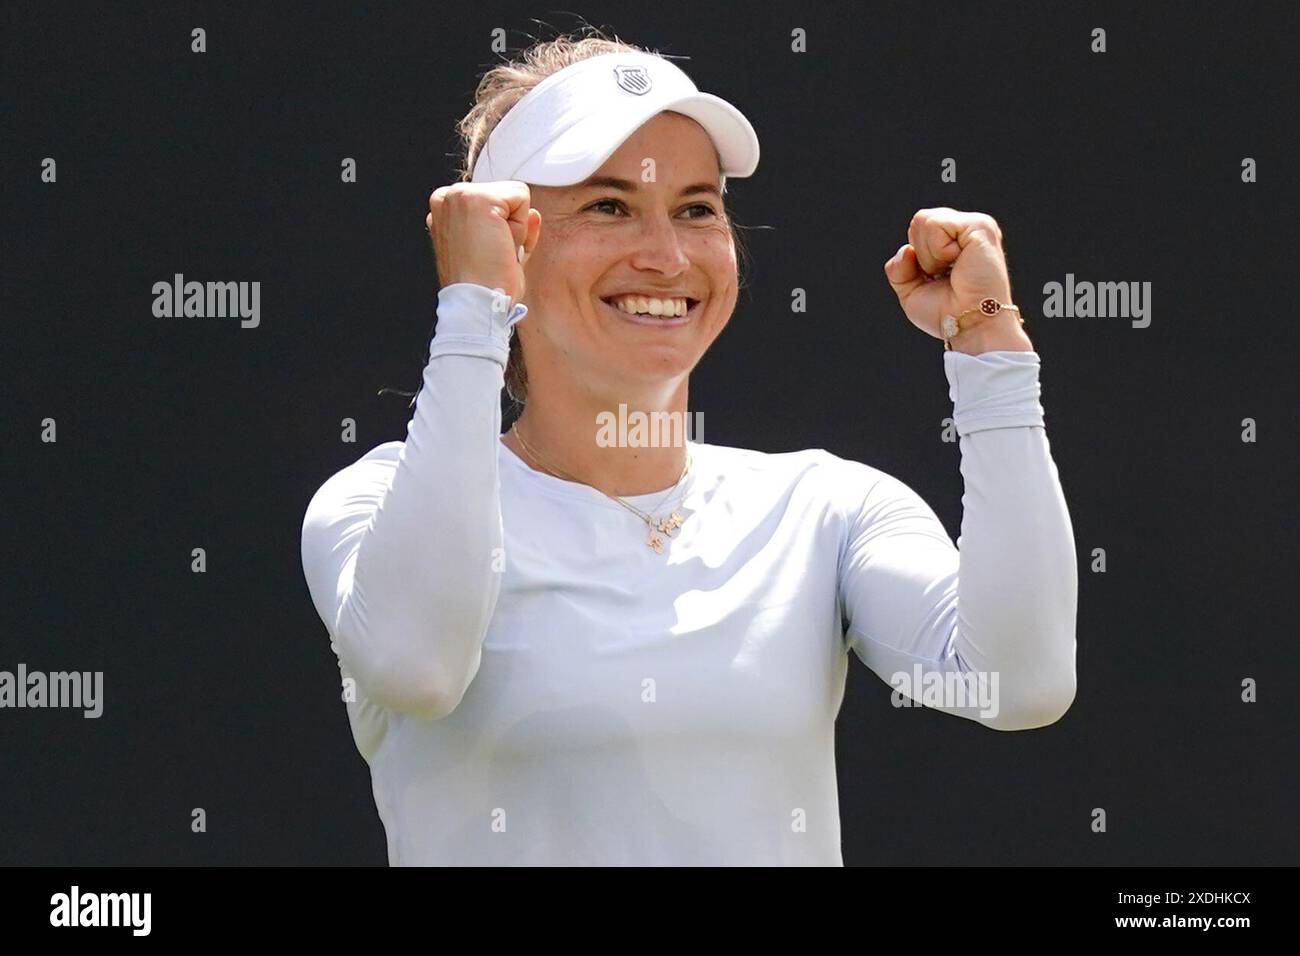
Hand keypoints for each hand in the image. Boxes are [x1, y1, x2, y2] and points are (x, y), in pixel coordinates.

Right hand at [426, 181, 541, 304]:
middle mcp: (446, 197)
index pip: (494, 203)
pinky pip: (522, 198)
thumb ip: (514, 230)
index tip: (488, 254)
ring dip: (515, 229)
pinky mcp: (477, 198)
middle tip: (492, 256)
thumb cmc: (484, 288)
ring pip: (515, 197)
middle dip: (510, 227)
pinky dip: (521, 227)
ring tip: (495, 252)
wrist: (476, 304)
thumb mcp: (499, 252)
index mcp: (446, 210)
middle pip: (505, 197)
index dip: (503, 230)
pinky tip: (500, 246)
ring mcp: (459, 195)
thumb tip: (534, 214)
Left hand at [883, 207, 1020, 345]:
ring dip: (929, 255)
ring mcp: (975, 226)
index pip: (918, 229)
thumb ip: (899, 269)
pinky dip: (938, 251)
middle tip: (944, 276)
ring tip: (952, 271)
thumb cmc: (946, 314)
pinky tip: (958, 264)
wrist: (969, 326)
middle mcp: (966, 230)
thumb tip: (906, 250)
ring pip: (924, 220)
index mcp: (954, 241)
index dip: (916, 257)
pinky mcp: (980, 227)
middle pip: (919, 220)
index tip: (936, 278)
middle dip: (921, 255)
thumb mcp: (911, 291)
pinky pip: (936, 224)